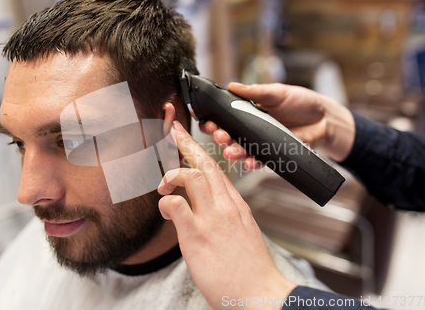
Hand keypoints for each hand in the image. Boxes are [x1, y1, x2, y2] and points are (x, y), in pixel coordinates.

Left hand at [158, 121, 295, 309]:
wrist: (261, 295)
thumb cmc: (250, 269)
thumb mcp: (242, 233)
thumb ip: (225, 216)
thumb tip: (205, 209)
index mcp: (236, 205)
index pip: (216, 169)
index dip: (198, 150)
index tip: (185, 138)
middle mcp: (225, 206)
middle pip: (204, 163)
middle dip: (185, 143)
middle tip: (171, 130)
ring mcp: (213, 218)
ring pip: (191, 176)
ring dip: (171, 174)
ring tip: (163, 186)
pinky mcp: (198, 235)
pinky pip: (176, 205)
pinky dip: (165, 202)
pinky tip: (165, 212)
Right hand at [201, 82, 354, 166]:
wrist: (324, 120)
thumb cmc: (302, 102)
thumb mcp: (277, 92)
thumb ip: (255, 92)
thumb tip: (232, 86)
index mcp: (249, 111)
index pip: (225, 115)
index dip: (212, 118)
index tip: (202, 117)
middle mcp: (251, 128)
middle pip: (229, 134)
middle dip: (219, 136)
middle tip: (218, 135)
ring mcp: (261, 142)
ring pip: (241, 149)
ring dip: (233, 152)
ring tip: (229, 151)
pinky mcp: (272, 154)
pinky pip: (259, 160)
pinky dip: (252, 162)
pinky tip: (248, 162)